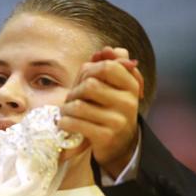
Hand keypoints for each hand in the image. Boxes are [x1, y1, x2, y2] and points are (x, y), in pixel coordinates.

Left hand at [57, 46, 143, 179]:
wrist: (120, 146)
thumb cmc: (112, 111)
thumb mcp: (115, 87)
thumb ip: (110, 66)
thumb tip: (106, 50)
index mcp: (131, 85)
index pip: (107, 66)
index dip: (89, 70)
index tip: (82, 80)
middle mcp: (128, 102)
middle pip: (90, 84)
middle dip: (74, 91)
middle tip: (71, 99)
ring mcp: (118, 121)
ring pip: (79, 105)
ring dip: (66, 108)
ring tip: (65, 112)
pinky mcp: (106, 137)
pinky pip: (76, 123)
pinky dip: (65, 122)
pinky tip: (64, 123)